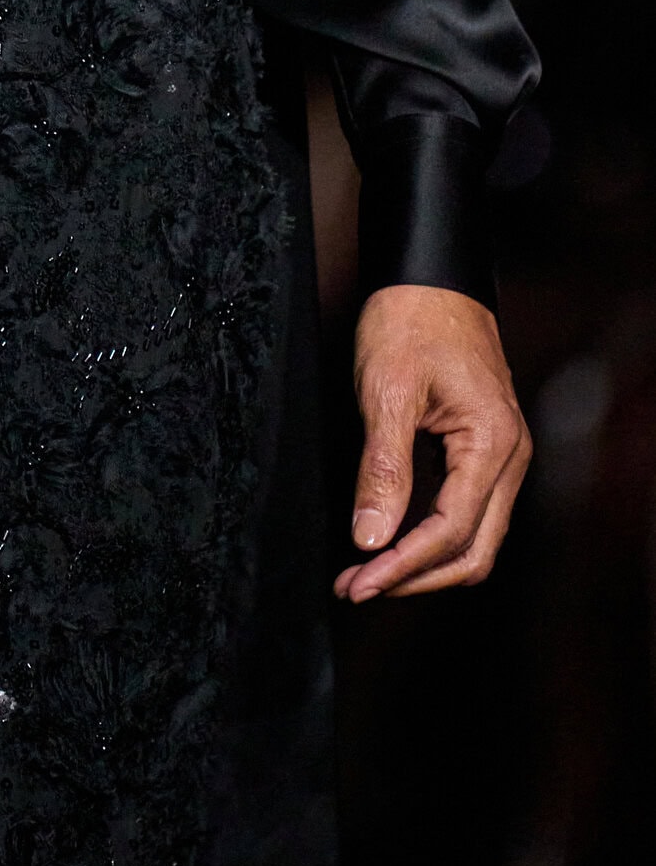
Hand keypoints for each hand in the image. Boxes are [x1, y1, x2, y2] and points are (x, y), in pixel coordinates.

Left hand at [334, 283, 530, 602]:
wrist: (429, 278)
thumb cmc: (410, 320)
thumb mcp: (387, 391)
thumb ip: (383, 468)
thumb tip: (371, 536)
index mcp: (493, 444)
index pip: (451, 532)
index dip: (403, 566)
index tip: (358, 583)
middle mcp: (508, 457)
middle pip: (473, 550)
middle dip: (414, 578)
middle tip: (357, 588)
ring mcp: (500, 455)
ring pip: (473, 537)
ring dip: (421, 562)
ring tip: (366, 573)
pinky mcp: (482, 450)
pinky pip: (466, 511)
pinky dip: (428, 535)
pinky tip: (389, 539)